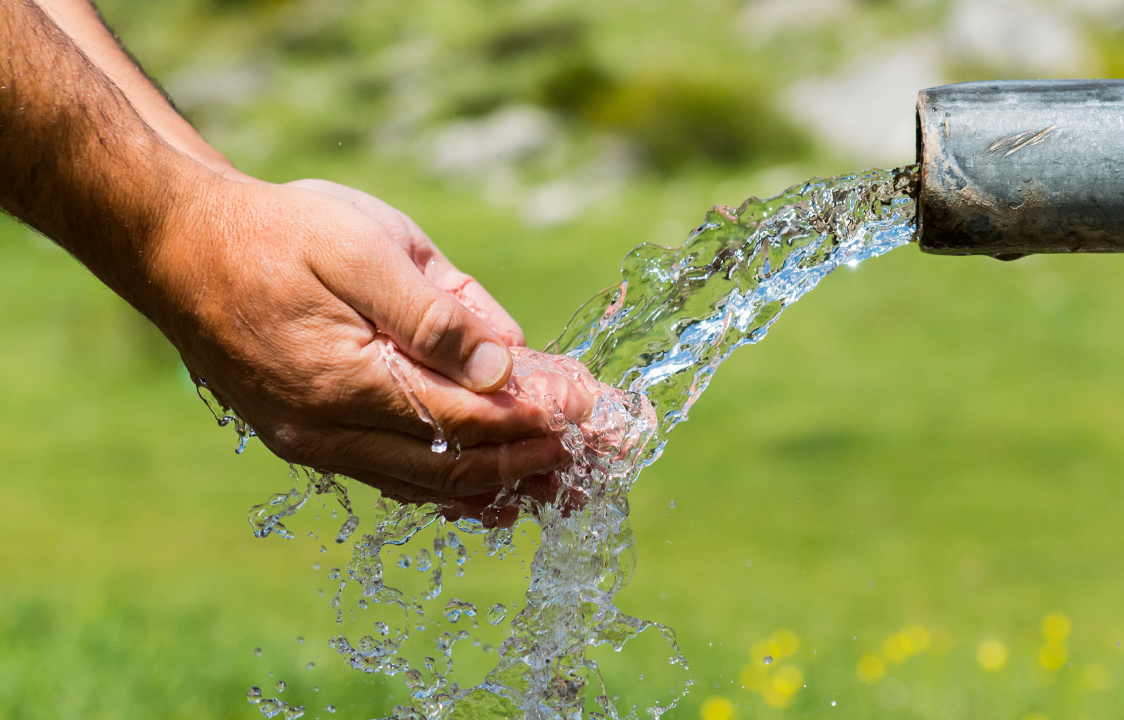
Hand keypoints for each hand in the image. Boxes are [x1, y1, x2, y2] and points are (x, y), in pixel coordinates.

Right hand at [142, 172, 591, 501]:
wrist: (180, 247)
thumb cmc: (279, 232)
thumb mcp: (365, 246)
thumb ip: (437, 312)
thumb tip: (507, 366)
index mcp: (348, 382)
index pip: (469, 421)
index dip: (538, 418)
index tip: (593, 410)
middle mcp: (331, 433)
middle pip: (457, 467)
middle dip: (535, 459)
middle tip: (600, 455)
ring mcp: (317, 444)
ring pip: (429, 485)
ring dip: (503, 482)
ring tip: (567, 481)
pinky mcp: (311, 441)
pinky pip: (397, 479)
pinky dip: (454, 485)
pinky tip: (497, 490)